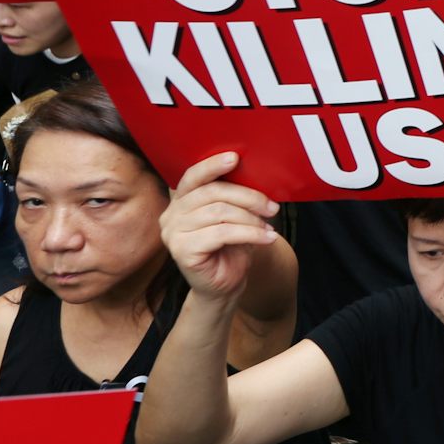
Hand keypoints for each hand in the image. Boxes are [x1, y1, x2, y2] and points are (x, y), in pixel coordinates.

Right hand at [159, 153, 279, 301]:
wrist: (226, 284)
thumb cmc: (230, 246)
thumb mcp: (234, 216)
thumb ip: (233, 196)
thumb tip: (255, 172)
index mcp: (181, 201)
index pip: (193, 176)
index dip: (213, 165)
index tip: (235, 158)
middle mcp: (171, 214)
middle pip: (212, 193)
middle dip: (248, 197)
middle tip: (272, 207)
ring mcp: (172, 233)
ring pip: (220, 213)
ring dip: (251, 218)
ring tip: (269, 226)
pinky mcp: (181, 250)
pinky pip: (222, 233)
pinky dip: (250, 233)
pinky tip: (267, 237)